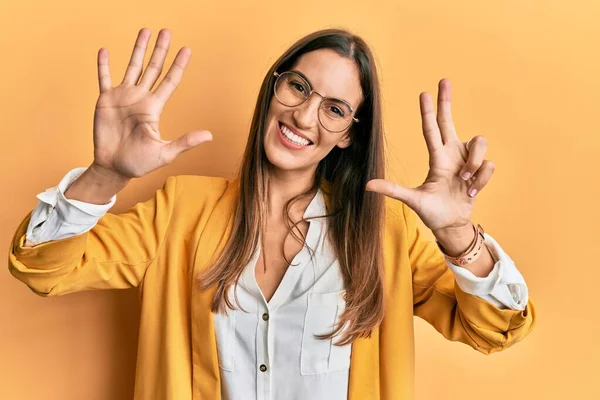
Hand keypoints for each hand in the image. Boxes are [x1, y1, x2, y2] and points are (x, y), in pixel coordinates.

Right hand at [92, 28, 211, 178]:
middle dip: (160, 50)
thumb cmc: (139, 163)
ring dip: (138, 50)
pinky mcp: (105, 101)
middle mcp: (140, 98)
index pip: (169, 81)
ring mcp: (123, 97)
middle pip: (153, 68)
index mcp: (154, 108)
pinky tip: (105, 51)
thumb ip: (185, 142)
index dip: (178, 66)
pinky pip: (104, 79)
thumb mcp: (165, 153)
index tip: (187, 50)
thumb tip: (209, 136)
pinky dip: (104, 65)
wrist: (114, 167)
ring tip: (145, 32)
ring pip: (132, 67)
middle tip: (166, 32)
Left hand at [366, 79, 494, 231]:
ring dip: (474, 162)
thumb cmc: (431, 211)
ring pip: (478, 143)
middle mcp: (452, 153)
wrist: (451, 224)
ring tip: (465, 181)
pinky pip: (487, 165)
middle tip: (443, 79)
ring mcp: (468, 160)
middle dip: (446, 101)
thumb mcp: (412, 199)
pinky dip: (480, 179)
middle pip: (450, 121)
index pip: (431, 130)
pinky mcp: (481, 170)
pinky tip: (471, 190)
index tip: (424, 93)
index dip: (428, 112)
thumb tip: (367, 185)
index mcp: (437, 157)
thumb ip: (393, 190)